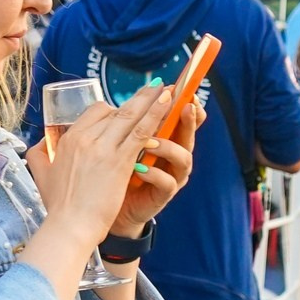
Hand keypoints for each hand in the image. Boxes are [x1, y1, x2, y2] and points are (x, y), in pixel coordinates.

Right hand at [21, 84, 176, 253]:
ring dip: (151, 99)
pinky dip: (156, 114)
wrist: (70, 226)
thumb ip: (39, 154)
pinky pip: (141, 131)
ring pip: (131, 115)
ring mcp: (104, 148)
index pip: (96, 112)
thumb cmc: (58, 205)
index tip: (126, 113)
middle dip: (138, 98)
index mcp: (69, 139)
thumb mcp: (41, 173)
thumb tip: (38, 145)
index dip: (114, 110)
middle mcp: (86, 137)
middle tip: (154, 86)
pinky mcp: (120, 161)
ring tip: (166, 87)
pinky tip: (168, 103)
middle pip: (116, 110)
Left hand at [111, 101, 199, 234]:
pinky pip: (167, 183)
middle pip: (189, 134)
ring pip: (184, 158)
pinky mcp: (162, 195)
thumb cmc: (116, 172)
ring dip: (167, 147)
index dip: (188, 104)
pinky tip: (140, 169)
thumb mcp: (120, 144)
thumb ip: (127, 125)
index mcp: (165, 139)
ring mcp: (171, 175)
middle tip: (186, 107)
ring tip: (148, 142)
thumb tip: (122, 100)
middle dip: (189, 120)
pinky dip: (154, 174)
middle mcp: (173, 156)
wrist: (110, 208)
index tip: (185, 91)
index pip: (182, 118)